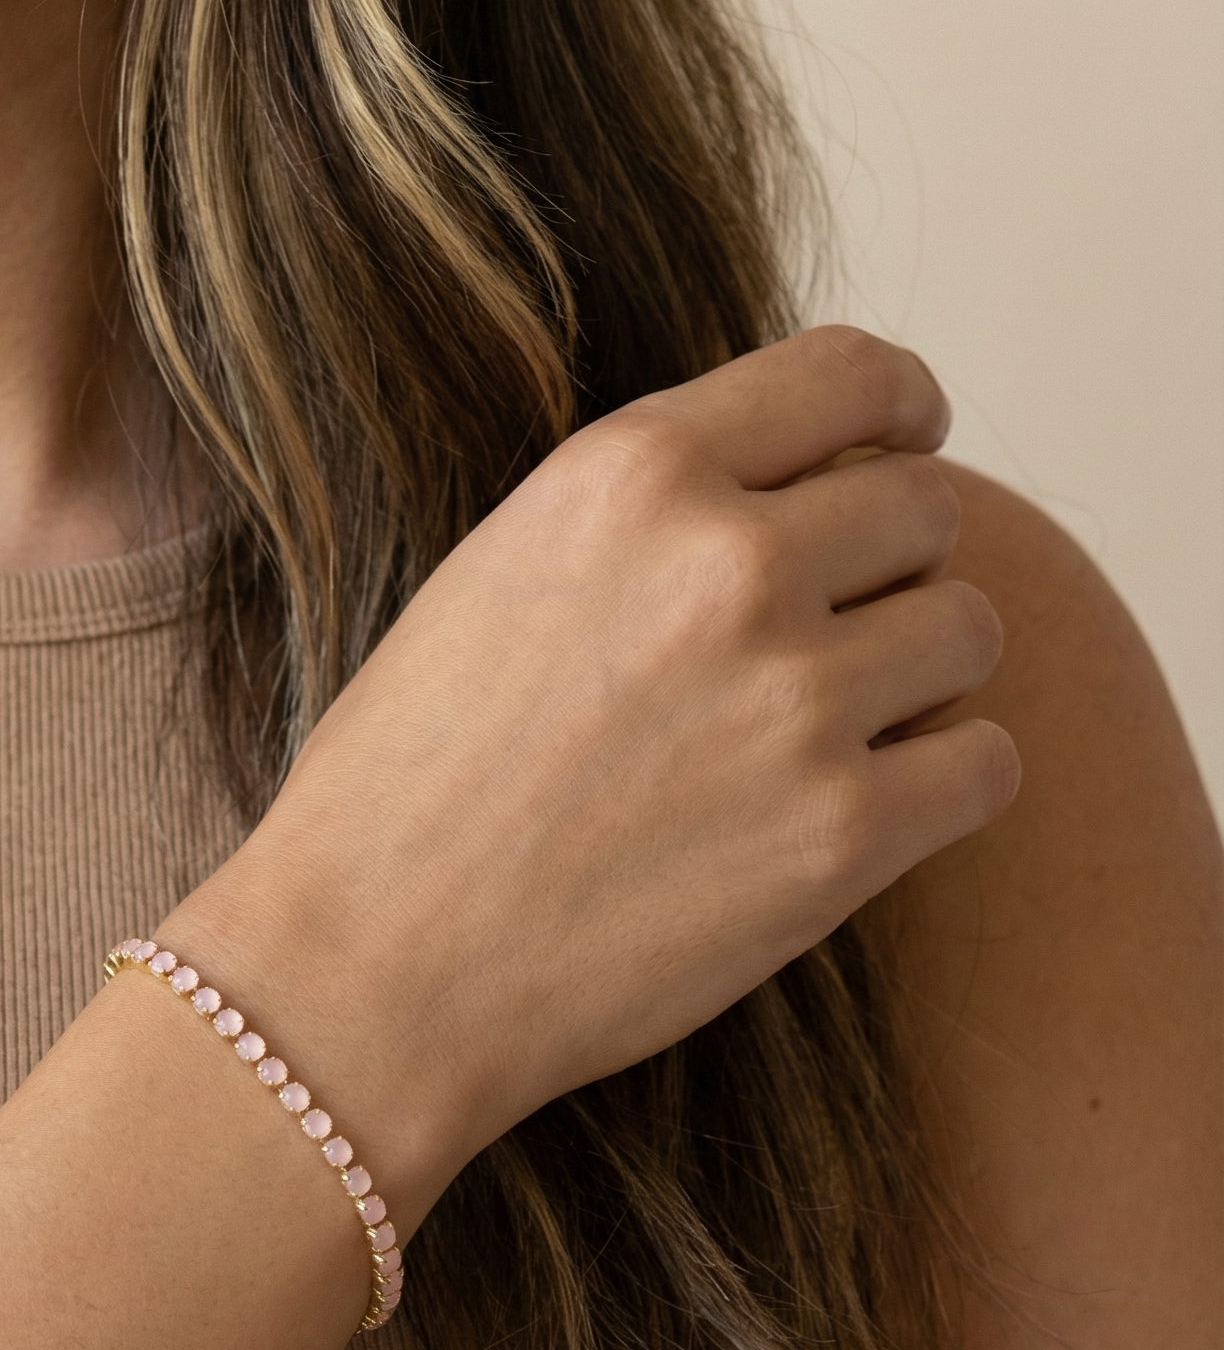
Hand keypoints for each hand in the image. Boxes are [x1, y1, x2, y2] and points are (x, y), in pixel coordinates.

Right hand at [162, 327, 1018, 1225]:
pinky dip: (940, 786)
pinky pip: (984, 764)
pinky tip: (856, 815)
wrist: (365, 974)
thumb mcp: (494, 582)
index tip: (903, 451)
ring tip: (823, 742)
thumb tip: (787, 498)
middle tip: (830, 641)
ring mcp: (794, 701)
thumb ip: (644, 520)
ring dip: (917, 681)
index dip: (898, 413)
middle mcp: (727, 564)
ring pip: (967, 633)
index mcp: (628, 475)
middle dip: (890, 570)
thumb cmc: (399, 795)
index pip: (853, 375)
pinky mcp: (840, 838)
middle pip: (927, 509)